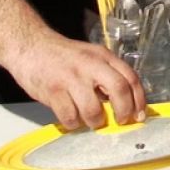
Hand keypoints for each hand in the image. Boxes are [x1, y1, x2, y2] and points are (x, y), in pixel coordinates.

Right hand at [6, 31, 145, 130]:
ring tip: (91, 120)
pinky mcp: (53, 91)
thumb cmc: (63, 57)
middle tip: (120, 121)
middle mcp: (90, 65)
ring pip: (93, 110)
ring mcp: (71, 78)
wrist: (30, 47)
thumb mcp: (91, 58)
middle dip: (124, 112)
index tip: (139, 115)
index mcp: (103, 56)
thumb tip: (126, 104)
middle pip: (119, 90)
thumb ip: (107, 76)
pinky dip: (73, 123)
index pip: (131, 78)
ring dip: (95, 122)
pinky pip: (70, 117)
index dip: (139, 100)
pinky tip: (72, 117)